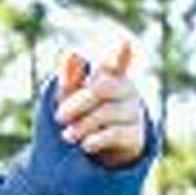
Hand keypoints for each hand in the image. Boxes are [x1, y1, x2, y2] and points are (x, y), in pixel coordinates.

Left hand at [55, 39, 146, 168]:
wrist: (97, 151)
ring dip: (82, 125)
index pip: (116, 61)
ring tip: (67, 136)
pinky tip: (85, 145)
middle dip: (77, 103)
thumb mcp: (70, 97)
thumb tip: (71, 52)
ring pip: (106, 112)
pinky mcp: (136, 135)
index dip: (120, 54)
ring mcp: (134, 111)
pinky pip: (114, 134)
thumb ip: (70, 77)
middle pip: (102, 87)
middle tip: (59, 117)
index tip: (125, 43)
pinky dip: (95, 140)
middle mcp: (127, 90)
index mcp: (111, 75)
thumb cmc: (82, 115)